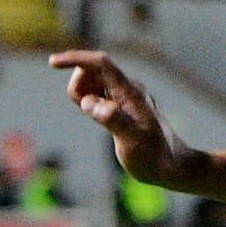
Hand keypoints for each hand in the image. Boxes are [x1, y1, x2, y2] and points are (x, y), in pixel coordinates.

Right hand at [48, 49, 186, 187]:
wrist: (173, 167)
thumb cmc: (154, 158)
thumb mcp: (133, 142)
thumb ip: (113, 120)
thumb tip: (90, 103)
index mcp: (130, 93)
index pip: (100, 63)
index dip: (75, 59)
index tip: (52, 63)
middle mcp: (129, 89)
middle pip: (91, 70)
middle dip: (78, 85)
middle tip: (90, 114)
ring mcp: (126, 98)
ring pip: (92, 82)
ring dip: (83, 95)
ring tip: (100, 122)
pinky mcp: (123, 107)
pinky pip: (98, 95)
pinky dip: (90, 102)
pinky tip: (102, 120)